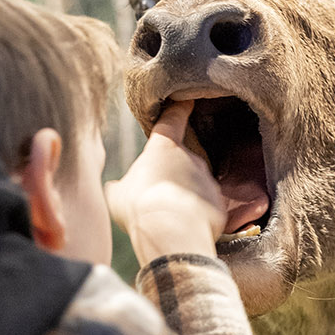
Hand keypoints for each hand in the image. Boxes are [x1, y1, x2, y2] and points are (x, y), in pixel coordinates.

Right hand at [105, 100, 225, 266]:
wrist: (170, 232)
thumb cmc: (139, 206)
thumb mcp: (117, 193)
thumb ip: (121, 185)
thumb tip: (116, 188)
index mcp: (165, 148)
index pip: (173, 120)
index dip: (178, 110)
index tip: (186, 101)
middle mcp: (191, 159)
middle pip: (183, 160)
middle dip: (173, 175)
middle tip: (156, 196)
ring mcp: (207, 182)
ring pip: (194, 187)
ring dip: (184, 198)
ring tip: (168, 218)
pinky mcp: (218, 204)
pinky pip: (205, 209)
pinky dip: (196, 217)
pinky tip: (183, 229)